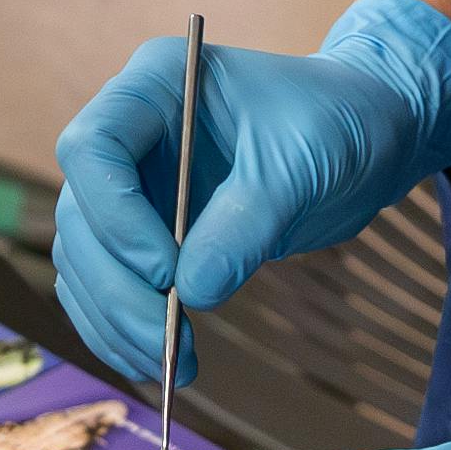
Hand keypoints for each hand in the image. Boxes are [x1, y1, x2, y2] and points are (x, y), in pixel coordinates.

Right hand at [45, 0, 450, 381]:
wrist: (368, 133)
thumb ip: (245, 225)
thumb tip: (192, 292)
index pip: (92, 147)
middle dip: (117, 286)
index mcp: (157, 84)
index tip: (167, 269)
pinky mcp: (146, 229)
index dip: (115, 215)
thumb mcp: (299, 169)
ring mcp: (133, 183)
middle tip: (164, 341)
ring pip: (84, 258)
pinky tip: (158, 360)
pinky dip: (121, 325)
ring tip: (168, 365)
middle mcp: (131, 131)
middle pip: (82, 215)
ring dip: (115, 318)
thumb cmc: (338, 124)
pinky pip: (107, 283)